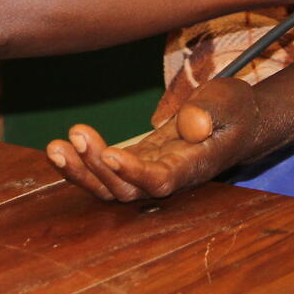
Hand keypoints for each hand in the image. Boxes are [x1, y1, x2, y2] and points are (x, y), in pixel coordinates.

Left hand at [46, 78, 260, 201]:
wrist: (238, 121)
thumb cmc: (233, 110)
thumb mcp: (228, 102)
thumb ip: (209, 112)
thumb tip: (189, 124)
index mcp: (193, 167)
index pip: (161, 180)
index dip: (134, 172)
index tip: (109, 153)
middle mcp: (169, 178)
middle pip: (127, 191)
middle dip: (96, 168)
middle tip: (75, 134)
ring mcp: (150, 172)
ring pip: (111, 187)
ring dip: (81, 171)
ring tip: (55, 147)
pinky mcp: (138, 161)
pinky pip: (106, 171)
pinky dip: (83, 163)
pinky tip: (59, 147)